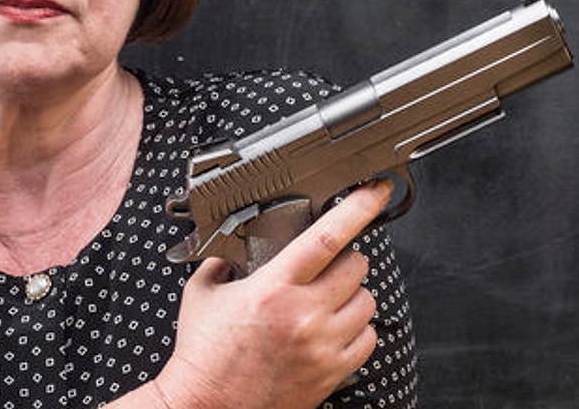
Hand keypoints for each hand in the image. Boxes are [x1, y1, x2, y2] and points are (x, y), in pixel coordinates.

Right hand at [152, 179, 392, 408]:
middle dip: (347, 258)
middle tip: (329, 264)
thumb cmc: (204, 354)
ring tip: (328, 299)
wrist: (207, 406)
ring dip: (352, 294)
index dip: (358, 208)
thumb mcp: (203, 292)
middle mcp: (303, 315)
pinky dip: (357, 330)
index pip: (327, 237)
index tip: (375, 191)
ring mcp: (321, 346)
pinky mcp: (331, 373)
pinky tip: (334, 329)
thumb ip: (222, 260)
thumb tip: (234, 245)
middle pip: (356, 266)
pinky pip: (368, 340)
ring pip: (367, 302)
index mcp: (272, 288)